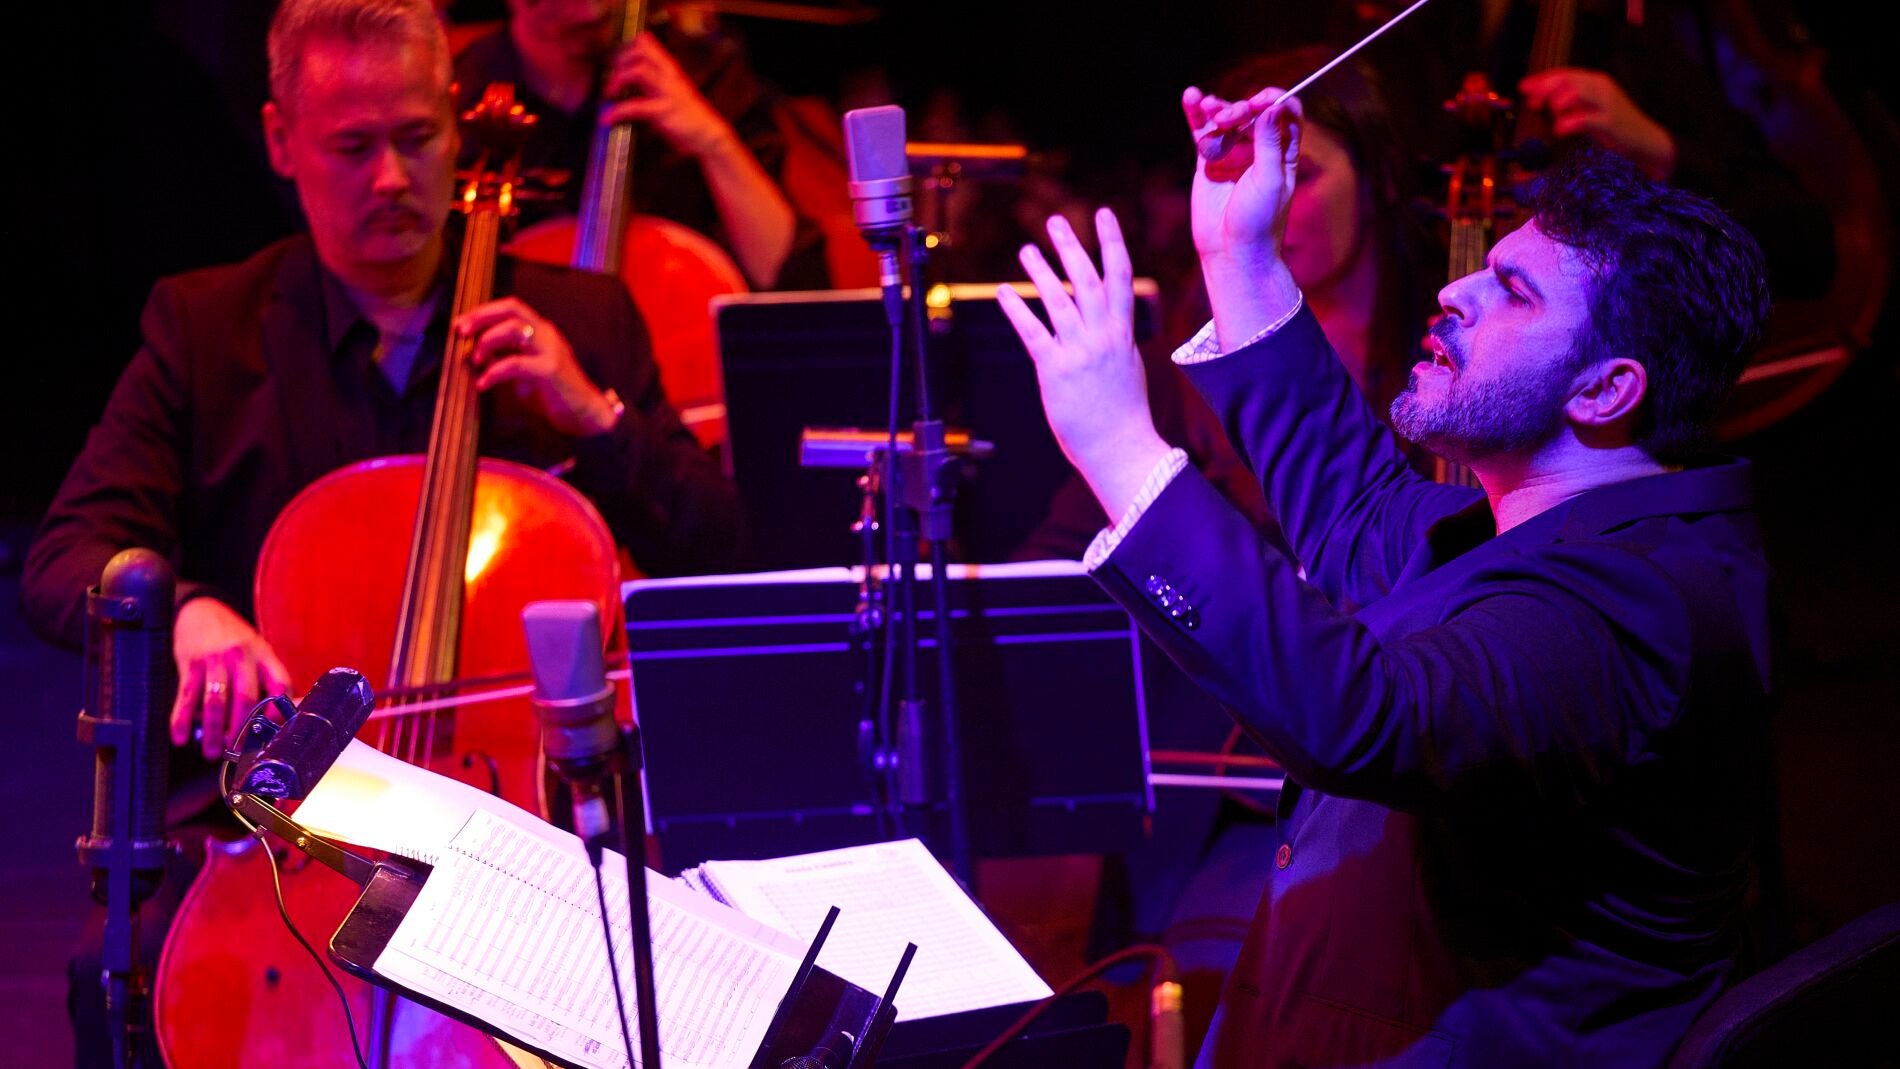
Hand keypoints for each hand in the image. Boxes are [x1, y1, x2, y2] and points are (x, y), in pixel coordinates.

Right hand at [171, 597, 291, 759]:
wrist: (199, 610)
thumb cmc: (233, 637)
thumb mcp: (257, 650)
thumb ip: (266, 677)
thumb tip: (278, 716)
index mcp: (264, 655)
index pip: (280, 684)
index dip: (280, 711)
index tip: (273, 732)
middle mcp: (241, 656)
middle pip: (246, 698)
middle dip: (242, 730)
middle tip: (237, 752)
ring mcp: (214, 659)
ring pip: (216, 702)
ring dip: (214, 731)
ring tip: (212, 752)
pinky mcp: (190, 662)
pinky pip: (186, 696)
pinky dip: (182, 719)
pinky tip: (180, 737)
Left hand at [456, 297, 618, 437]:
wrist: (586, 415)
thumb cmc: (553, 395)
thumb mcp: (524, 371)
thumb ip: (506, 357)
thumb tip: (474, 351)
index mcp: (541, 332)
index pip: (511, 308)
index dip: (484, 311)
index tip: (461, 324)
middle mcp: (547, 335)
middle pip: (512, 310)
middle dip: (481, 317)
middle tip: (461, 333)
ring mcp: (551, 351)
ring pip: (514, 330)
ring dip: (487, 342)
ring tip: (475, 360)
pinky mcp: (551, 371)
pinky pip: (516, 364)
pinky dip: (494, 372)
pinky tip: (483, 384)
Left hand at [599, 33, 734, 158]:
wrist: (709, 135)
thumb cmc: (689, 116)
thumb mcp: (673, 91)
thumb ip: (654, 82)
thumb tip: (627, 82)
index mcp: (670, 69)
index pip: (646, 42)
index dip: (625, 48)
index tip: (615, 61)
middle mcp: (669, 76)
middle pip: (640, 51)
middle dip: (619, 61)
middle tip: (611, 77)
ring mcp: (667, 92)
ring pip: (638, 71)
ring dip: (617, 80)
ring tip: (609, 94)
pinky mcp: (664, 111)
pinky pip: (635, 106)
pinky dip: (617, 111)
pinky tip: (608, 118)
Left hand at [996, 208, 1170, 520]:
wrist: (1120, 448)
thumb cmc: (1124, 413)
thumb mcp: (1128, 367)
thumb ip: (1116, 341)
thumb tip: (1112, 325)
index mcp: (1122, 334)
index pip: (1120, 277)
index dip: (1112, 242)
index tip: (1103, 213)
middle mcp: (1102, 337)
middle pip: (1087, 280)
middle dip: (1072, 246)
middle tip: (1055, 220)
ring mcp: (1078, 352)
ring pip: (1058, 300)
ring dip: (1041, 271)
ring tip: (1027, 248)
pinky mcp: (1055, 370)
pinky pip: (1033, 333)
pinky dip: (1017, 310)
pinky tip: (1003, 292)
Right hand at [1183, 85, 1302, 263]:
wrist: (1232, 252)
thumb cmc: (1260, 221)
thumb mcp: (1270, 180)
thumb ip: (1269, 143)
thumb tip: (1271, 106)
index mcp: (1284, 152)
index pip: (1284, 113)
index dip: (1273, 100)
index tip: (1260, 102)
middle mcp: (1259, 149)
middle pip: (1252, 112)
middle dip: (1241, 108)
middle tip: (1232, 117)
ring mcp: (1233, 154)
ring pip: (1226, 119)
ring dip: (1218, 108)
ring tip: (1208, 108)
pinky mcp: (1208, 162)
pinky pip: (1202, 133)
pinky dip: (1196, 114)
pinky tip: (1190, 97)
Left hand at [1518, 68, 1676, 179]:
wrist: (1644, 141)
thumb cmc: (1611, 127)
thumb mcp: (1587, 110)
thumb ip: (1567, 103)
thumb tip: (1538, 100)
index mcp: (1595, 81)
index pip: (1564, 73)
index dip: (1542, 79)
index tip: (1523, 87)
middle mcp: (1601, 87)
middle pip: (1568, 80)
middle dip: (1545, 89)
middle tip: (1532, 102)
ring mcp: (1607, 103)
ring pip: (1577, 92)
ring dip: (1557, 101)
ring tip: (1550, 113)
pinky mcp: (1610, 122)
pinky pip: (1586, 118)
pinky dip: (1568, 123)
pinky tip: (1558, 130)